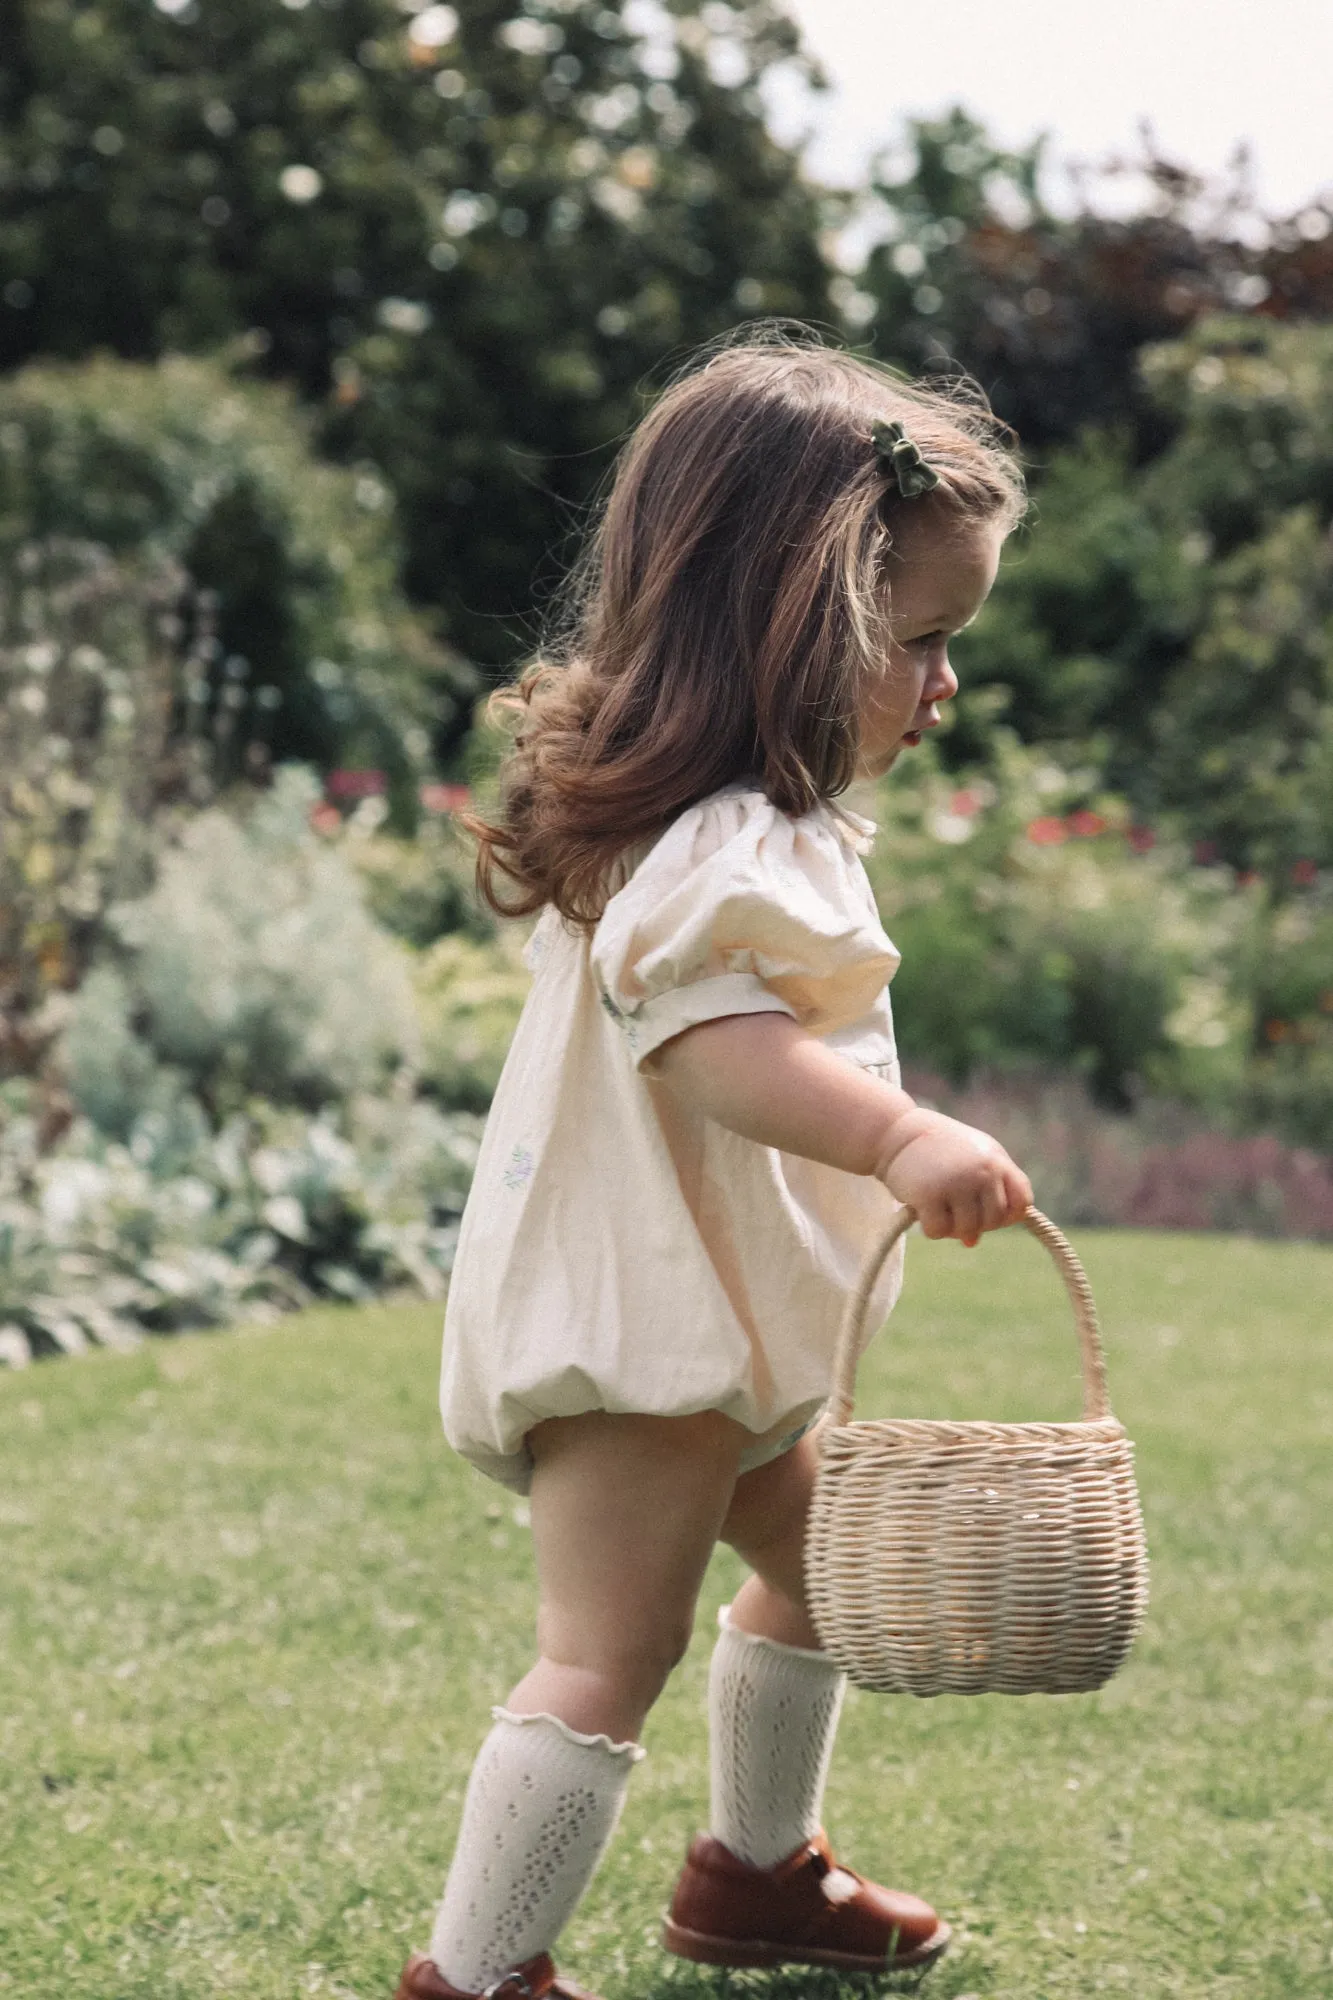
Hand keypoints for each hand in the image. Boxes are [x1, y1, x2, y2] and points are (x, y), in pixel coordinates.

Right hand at [875, 1108, 1031, 1245]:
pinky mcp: (930, 1195)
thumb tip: (972, 1242)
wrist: (896, 1132)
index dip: (1008, 1215)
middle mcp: (982, 1172)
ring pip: (967, 1230)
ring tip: (938, 1209)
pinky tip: (922, 1211)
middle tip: (954, 1211)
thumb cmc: (935, 1149)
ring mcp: (957, 1184)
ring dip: (951, 1228)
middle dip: (976, 1223)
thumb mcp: (968, 1162)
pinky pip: (939, 1231)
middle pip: (994, 1220)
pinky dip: (931, 1228)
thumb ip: (981, 1196)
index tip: (987, 1212)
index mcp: (996, 1160)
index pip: (1022, 1201)